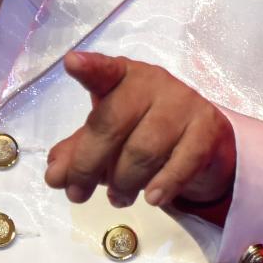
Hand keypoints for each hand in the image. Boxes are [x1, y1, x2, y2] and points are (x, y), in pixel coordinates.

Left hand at [49, 52, 237, 211]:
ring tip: (118, 198)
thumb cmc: (144, 130)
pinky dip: (164, 184)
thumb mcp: (106, 138)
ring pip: (144, 149)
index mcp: (121, 77)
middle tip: (77, 194)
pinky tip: (152, 199)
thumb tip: (55, 176)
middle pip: (113, 123)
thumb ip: (78, 153)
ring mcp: (183, 103)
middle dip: (88, 164)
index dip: (89, 68)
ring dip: (125, 182)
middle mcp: (152, 83)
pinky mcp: (207, 129)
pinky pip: (182, 162)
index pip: (104, 71)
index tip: (71, 63)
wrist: (203, 140)